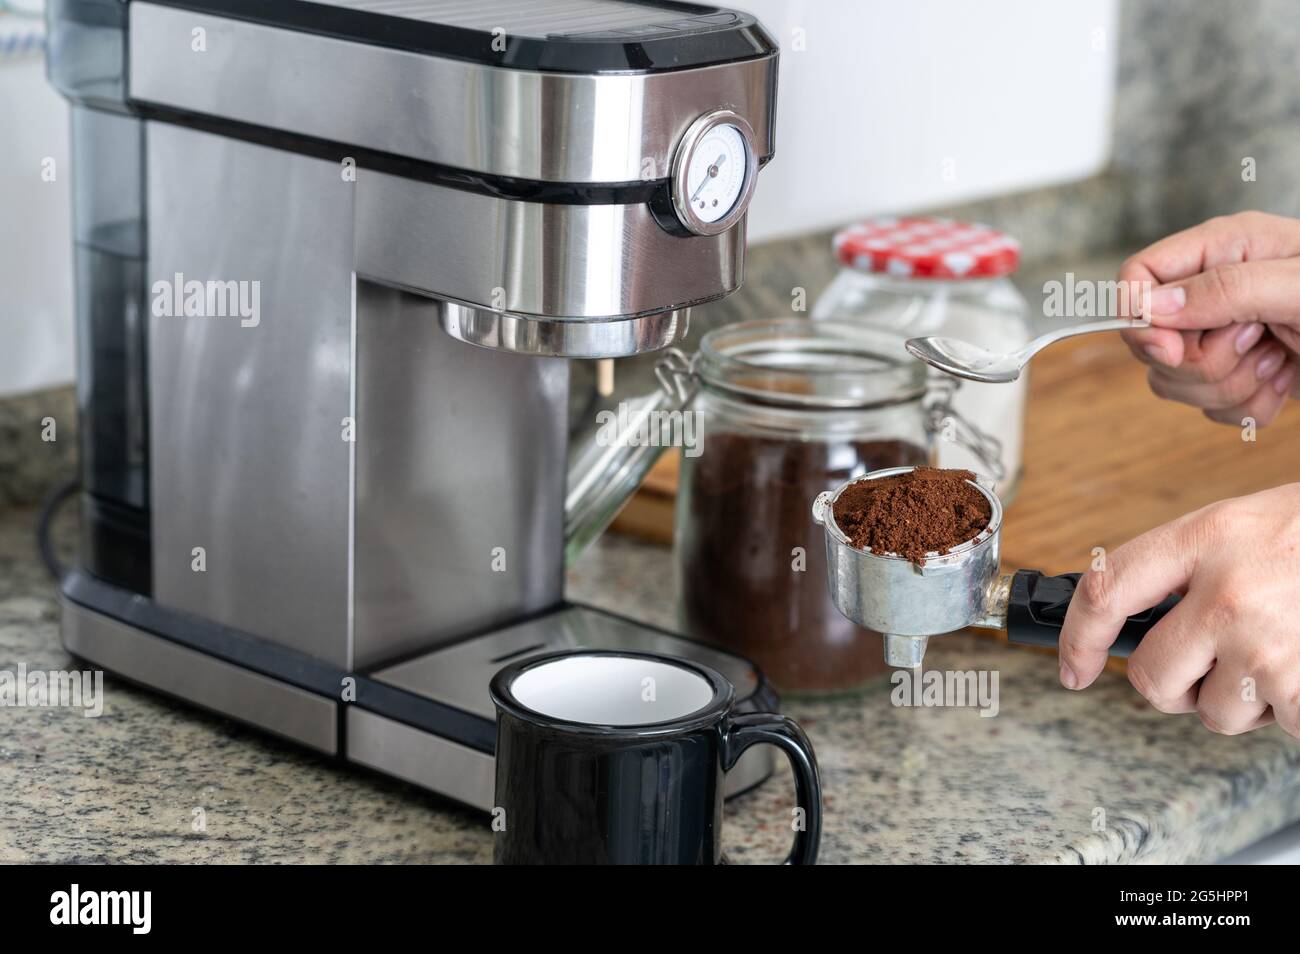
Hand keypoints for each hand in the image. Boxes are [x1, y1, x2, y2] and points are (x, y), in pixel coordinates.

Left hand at [1057, 483, 1299, 738]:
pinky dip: (1294, 710)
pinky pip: (1279, 726)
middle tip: (1208, 669)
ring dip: (1244, 698)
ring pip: (1215, 713)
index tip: (1074, 669)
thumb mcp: (1242, 526)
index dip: (1079, 639)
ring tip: (1281, 651)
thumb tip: (1133, 625)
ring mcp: (1268, 642)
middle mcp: (1228, 592)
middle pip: (1154, 677)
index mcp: (1204, 538)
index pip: (1107, 592)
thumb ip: (1186, 570)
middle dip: (1174, 687)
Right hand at [1120, 211, 1299, 426]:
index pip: (1138, 278)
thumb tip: (1151, 307)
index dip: (1139, 318)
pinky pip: (1212, 409)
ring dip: (1231, 387)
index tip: (1171, 349)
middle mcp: (1216, 293)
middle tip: (1258, 342)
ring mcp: (1227, 336)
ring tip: (1282, 360)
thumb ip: (1225, 290)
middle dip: (1200, 363)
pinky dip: (1252, 407)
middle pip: (1151, 343)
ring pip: (1177, 383)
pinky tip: (1287, 380)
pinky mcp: (1243, 375)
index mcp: (1224, 251)